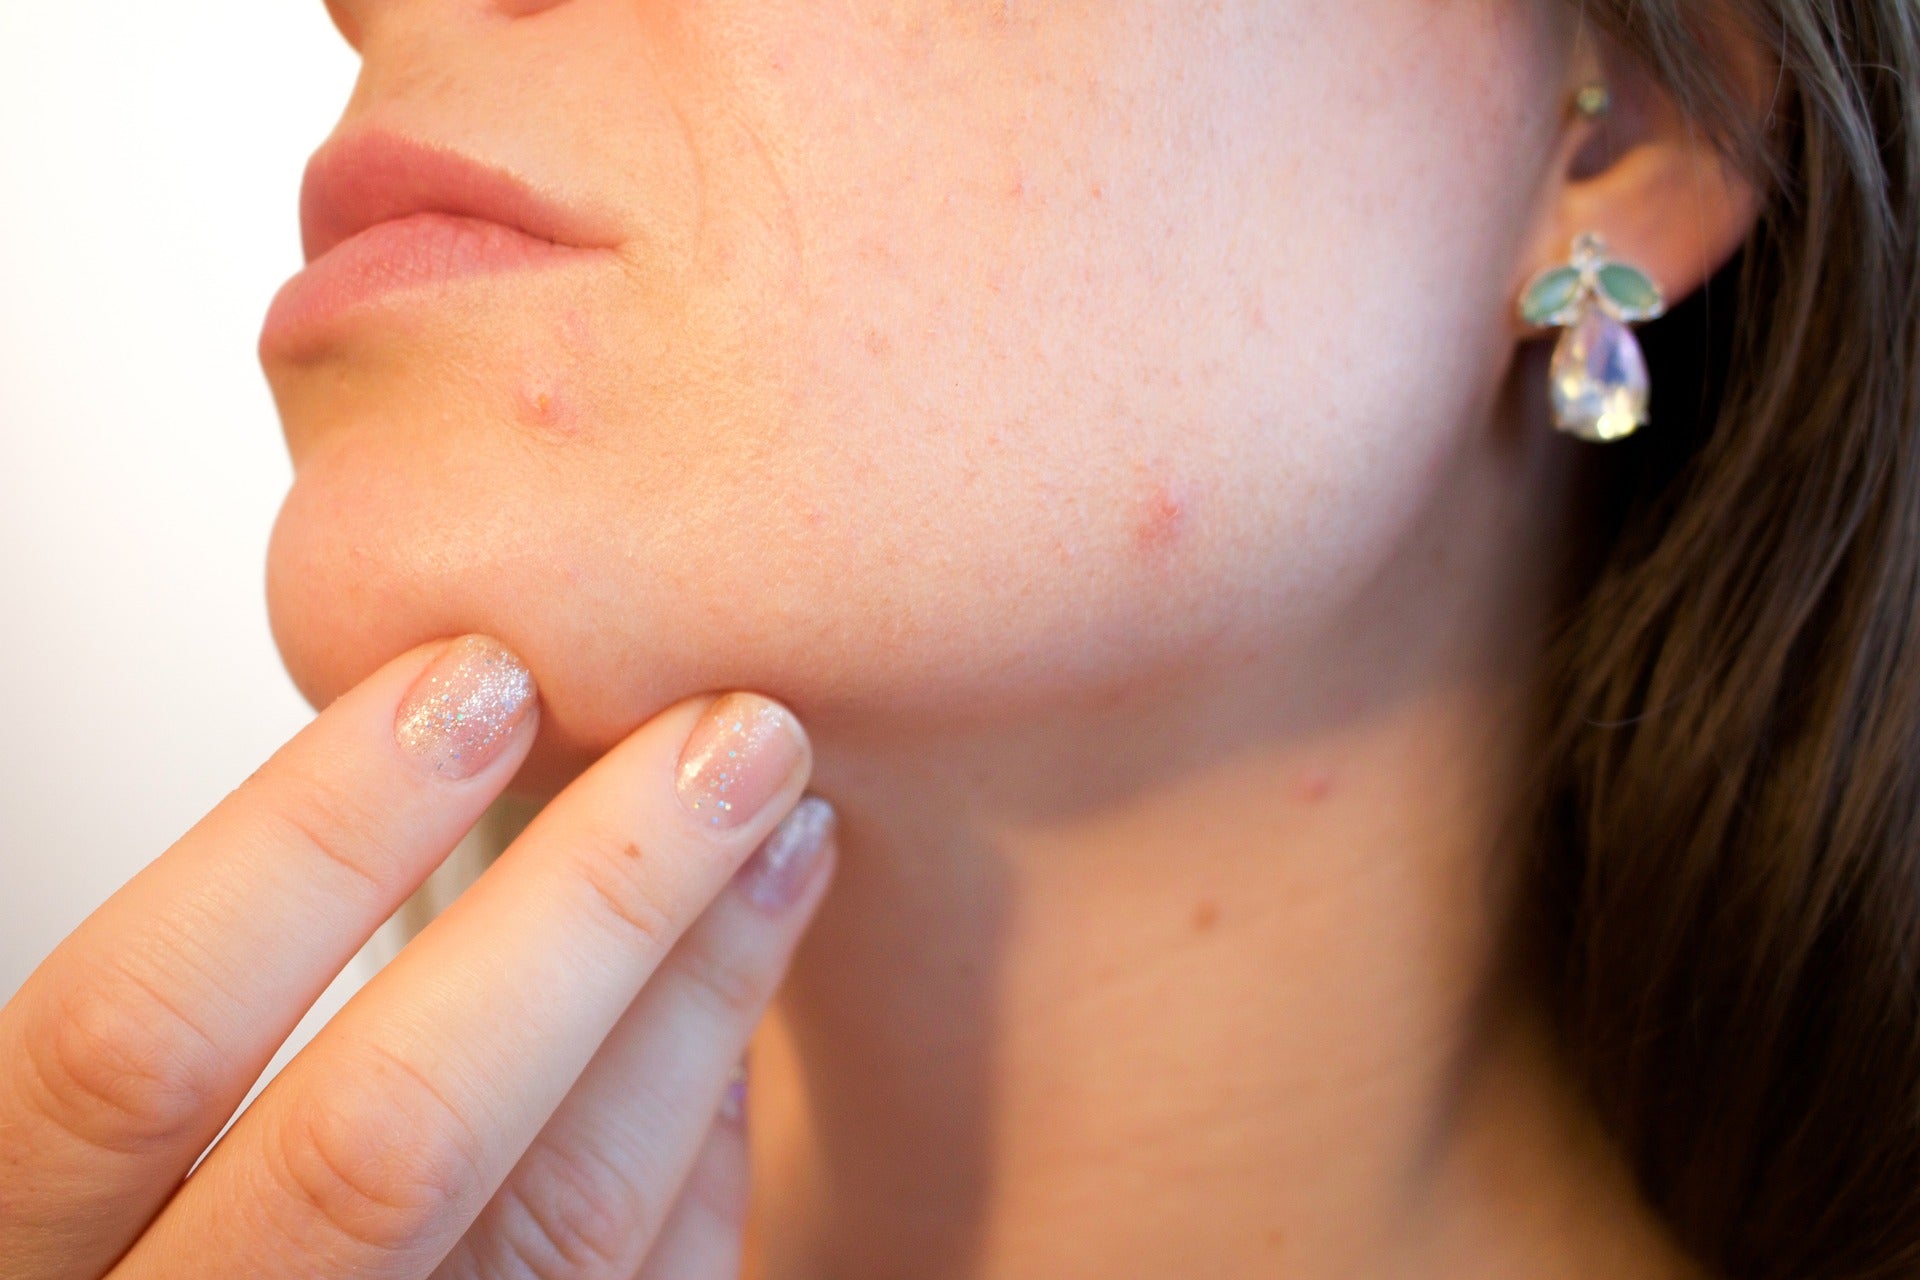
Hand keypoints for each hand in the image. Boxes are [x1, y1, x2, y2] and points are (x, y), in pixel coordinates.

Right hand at [0, 635, 836, 1278]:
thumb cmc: (176, 1232)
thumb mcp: (116, 1136)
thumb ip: (212, 1004)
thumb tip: (454, 747)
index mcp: (42, 1257)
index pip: (136, 1039)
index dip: (307, 839)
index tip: (480, 677)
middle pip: (391, 1134)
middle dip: (588, 903)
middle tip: (725, 736)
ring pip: (561, 1220)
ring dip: (699, 997)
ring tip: (792, 831)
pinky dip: (704, 1151)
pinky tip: (742, 1022)